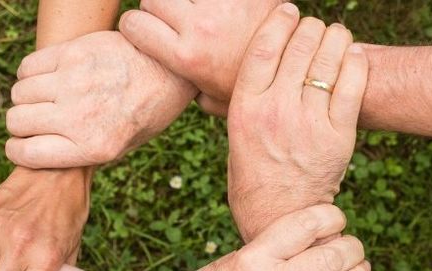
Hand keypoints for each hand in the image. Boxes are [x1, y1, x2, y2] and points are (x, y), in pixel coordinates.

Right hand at [5, 31, 197, 168]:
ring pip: (19, 93)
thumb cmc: (145, 113)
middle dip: (21, 125)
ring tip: (46, 98)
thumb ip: (81, 154)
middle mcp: (80, 117)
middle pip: (17, 121)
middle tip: (37, 120)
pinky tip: (48, 77)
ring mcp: (74, 82)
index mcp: (93, 147)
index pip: (26, 154)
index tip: (22, 145)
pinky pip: (28, 67)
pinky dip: (30, 74)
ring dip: (26, 98)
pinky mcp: (73, 53)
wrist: (169, 70)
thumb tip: (40, 156)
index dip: (18, 151)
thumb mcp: (121, 148)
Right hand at [119, 0, 286, 115]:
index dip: (135, 26)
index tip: (145, 30)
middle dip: (157, 8)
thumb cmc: (250, 86)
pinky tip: (220, 8)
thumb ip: (186, 90)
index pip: (133, 24)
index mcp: (186, 57)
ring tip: (198, 12)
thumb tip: (168, 88)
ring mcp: (223, 4)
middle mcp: (200, 27)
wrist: (298, 69)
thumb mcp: (212, 100)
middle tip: (173, 19)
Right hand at [161, 205, 369, 270]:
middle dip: (352, 247)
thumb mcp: (234, 257)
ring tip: (358, 266)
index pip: (305, 226)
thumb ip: (272, 248)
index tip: (335, 216)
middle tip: (352, 244)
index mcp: (253, 258)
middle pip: (330, 259)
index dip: (331, 216)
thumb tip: (314, 235)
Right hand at [226, 6, 368, 240]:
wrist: (278, 216)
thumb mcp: (234, 136)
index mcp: (244, 109)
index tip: (288, 10)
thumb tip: (240, 70)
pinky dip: (356, 62)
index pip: (263, 48)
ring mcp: (308, 123)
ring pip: (328, 60)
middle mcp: (275, 111)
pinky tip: (353, 54)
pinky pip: (352, 85)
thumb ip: (237, 103)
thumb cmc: (252, 175)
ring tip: (335, 35)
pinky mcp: (338, 136)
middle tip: (314, 26)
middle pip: (299, 47)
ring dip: (335, 38)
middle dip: (310, 27)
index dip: (279, 21)